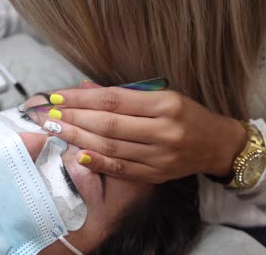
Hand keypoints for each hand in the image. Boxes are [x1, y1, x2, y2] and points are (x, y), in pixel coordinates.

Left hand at [41, 86, 247, 182]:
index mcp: (166, 104)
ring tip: (56, 130)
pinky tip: (78, 153)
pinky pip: (121, 169)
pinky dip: (98, 162)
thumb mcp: (163, 95)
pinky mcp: (156, 175)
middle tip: (48, 115)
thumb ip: (125, 95)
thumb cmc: (188, 114)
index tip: (57, 97)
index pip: (114, 101)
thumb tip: (85, 89)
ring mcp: (160, 157)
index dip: (82, 99)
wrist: (217, 145)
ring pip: (111, 147)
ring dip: (79, 139)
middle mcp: (164, 131)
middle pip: (108, 125)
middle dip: (74, 118)